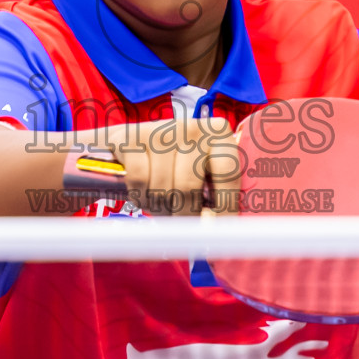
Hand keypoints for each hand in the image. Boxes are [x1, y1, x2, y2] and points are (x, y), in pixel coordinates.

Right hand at [109, 116, 240, 214]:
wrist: (131, 140)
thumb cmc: (173, 162)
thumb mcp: (200, 170)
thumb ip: (213, 193)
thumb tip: (214, 227)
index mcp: (218, 133)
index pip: (228, 173)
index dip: (225, 206)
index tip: (219, 231)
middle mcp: (193, 127)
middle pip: (189, 186)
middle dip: (184, 214)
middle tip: (181, 226)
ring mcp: (162, 129)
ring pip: (163, 187)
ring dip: (160, 208)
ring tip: (161, 207)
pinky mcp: (134, 136)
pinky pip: (140, 180)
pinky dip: (141, 197)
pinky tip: (144, 196)